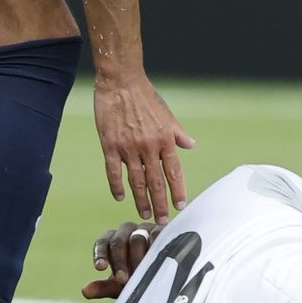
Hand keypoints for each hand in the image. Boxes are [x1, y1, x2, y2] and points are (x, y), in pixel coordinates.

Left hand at [83, 219, 159, 299]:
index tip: (100, 268)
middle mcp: (127, 231)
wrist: (164, 276)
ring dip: (136, 259)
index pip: (103, 243)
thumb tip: (85, 291)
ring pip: (136, 239)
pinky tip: (155, 262)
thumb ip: (103, 287)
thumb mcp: (120, 286)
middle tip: (122, 279)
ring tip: (139, 275)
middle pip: (118, 241)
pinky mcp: (162, 230)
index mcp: (113, 240)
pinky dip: (154, 248)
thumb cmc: (139, 278)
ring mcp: (145, 229)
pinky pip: (156, 235)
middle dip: (119, 262)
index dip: (100, 255)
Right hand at [94, 73, 194, 222]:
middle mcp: (148, 146)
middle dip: (160, 204)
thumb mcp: (167, 113)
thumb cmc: (145, 96)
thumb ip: (178, 133)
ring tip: (144, 214)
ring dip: (141, 200)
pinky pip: (113, 171)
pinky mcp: (110, 145)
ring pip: (136, 181)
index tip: (181, 206)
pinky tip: (120, 197)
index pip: (174, 172)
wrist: (121, 81)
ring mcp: (128, 147)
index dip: (178, 191)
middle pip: (156, 182)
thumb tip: (191, 146)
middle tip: (162, 221)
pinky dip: (117, 186)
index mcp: (165, 139)